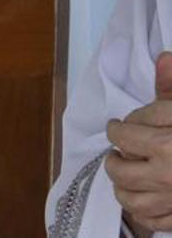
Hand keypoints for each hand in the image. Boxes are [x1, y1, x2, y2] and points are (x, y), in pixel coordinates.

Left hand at [107, 51, 171, 236]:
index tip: (118, 126)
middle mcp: (168, 176)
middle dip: (114, 159)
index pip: (124, 135)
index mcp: (167, 146)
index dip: (117, 128)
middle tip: (117, 152)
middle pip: (121, 172)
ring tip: (124, 175)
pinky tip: (144, 200)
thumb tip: (163, 58)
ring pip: (133, 202)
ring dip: (122, 188)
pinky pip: (155, 222)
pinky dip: (142, 214)